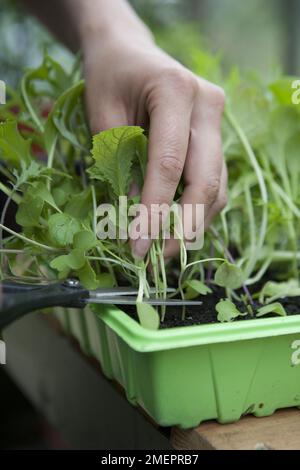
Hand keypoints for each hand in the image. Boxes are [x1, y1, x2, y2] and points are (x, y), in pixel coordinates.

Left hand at [83, 29, 226, 258]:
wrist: (129, 52)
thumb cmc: (110, 78)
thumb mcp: (102, 116)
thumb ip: (120, 164)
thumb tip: (136, 216)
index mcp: (176, 91)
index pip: (169, 164)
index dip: (154, 210)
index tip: (137, 245)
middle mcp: (209, 105)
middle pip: (205, 180)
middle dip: (181, 227)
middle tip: (155, 256)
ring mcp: (218, 121)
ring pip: (217, 187)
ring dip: (192, 224)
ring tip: (163, 248)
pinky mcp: (216, 137)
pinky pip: (213, 181)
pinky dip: (196, 209)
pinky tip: (175, 226)